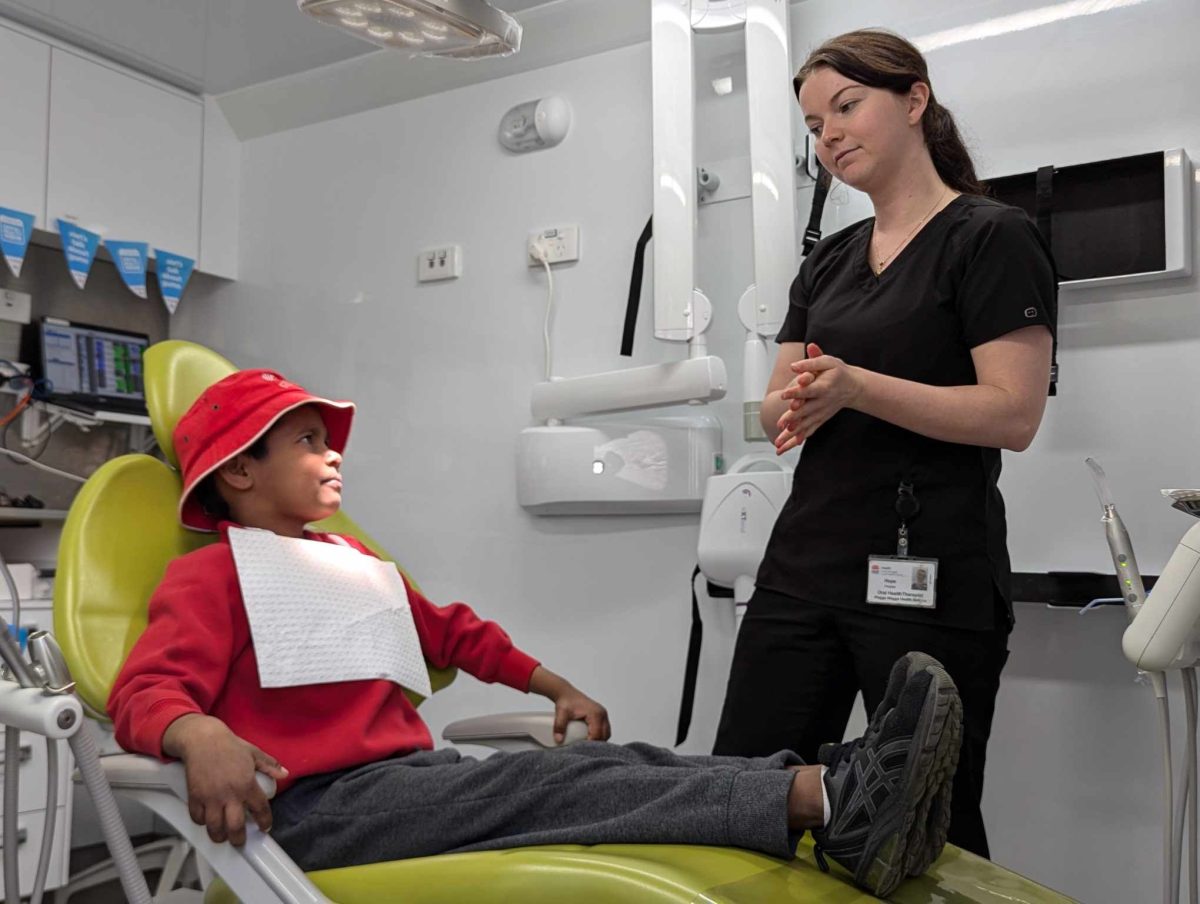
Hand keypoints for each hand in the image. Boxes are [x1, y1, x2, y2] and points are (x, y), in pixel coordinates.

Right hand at [162, 714, 288, 845]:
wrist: (202, 740)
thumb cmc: (230, 746)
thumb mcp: (254, 753)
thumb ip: (270, 765)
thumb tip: (285, 774)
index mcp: (247, 784)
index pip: (260, 809)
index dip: (264, 821)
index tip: (264, 827)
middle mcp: (229, 794)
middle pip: (235, 826)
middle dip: (238, 839)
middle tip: (240, 841)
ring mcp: (210, 797)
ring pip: (214, 827)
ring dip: (219, 836)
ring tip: (223, 836)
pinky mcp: (194, 797)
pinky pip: (197, 818)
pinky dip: (202, 822)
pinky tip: (208, 820)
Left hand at [551, 684, 611, 743]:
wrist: (566, 693)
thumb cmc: (566, 701)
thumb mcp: (561, 713)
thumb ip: (559, 726)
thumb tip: (558, 739)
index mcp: (595, 713)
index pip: (597, 734)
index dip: (591, 744)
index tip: (582, 749)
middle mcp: (602, 713)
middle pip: (604, 735)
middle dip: (596, 744)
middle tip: (584, 749)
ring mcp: (603, 714)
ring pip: (606, 733)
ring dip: (599, 740)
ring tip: (587, 744)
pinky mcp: (601, 715)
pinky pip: (604, 729)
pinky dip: (600, 735)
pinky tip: (590, 738)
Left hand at [776, 342, 864, 452]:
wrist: (853, 386)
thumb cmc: (838, 373)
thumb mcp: (828, 361)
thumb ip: (811, 361)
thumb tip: (794, 365)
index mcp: (824, 387)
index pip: (808, 390)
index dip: (796, 392)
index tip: (784, 394)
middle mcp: (822, 402)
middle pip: (805, 411)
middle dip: (791, 419)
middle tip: (779, 425)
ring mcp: (821, 413)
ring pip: (805, 425)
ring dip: (791, 435)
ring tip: (778, 444)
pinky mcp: (820, 419)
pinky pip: (808, 431)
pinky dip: (798, 439)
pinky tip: (786, 447)